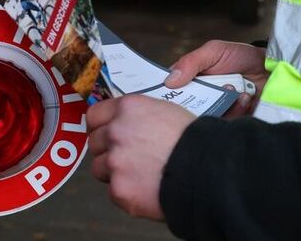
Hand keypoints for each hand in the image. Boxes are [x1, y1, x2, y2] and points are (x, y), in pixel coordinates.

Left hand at [86, 95, 194, 219]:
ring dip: (115, 172)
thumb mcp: (167, 111)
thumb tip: (128, 125)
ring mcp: (115, 162)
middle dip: (107, 150)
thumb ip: (140, 117)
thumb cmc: (193, 140)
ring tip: (140, 175)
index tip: (105, 133)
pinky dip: (128, 193)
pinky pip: (115, 192)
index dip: (100, 126)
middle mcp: (117, 132)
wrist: (206, 169)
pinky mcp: (119, 189)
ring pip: (100, 168)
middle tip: (128, 157)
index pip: (95, 115)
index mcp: (129, 108)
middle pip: (94, 143)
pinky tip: (148, 189)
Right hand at [165, 40, 268, 116]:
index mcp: (191, 83)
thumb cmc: (241, 57)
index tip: (172, 96)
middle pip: (186, 113)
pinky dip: (236, 110)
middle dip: (198, 104)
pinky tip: (245, 97)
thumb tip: (170, 80)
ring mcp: (216, 113)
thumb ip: (192, 62)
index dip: (167, 99)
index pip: (171, 96)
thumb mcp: (215, 51)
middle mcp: (200, 100)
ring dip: (222, 105)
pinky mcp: (231, 122)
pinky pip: (226, 125)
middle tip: (212, 90)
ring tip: (234, 89)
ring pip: (206, 120)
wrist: (272, 68)